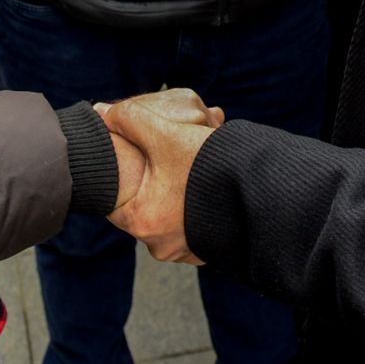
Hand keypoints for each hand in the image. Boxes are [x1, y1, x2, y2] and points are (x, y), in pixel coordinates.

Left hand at [99, 92, 219, 263]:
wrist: (264, 190)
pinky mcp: (206, 249)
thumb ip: (131, 119)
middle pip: (146, 204)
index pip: (118, 194)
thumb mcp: (168, 134)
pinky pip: (191, 224)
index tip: (138, 154)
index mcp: (143, 221)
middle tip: (169, 158)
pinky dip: (194, 205)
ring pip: (170, 213)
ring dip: (177, 191)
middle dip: (155, 178)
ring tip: (191, 169)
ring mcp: (185, 251)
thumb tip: (100, 111)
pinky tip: (205, 185)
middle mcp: (161, 245)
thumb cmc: (211, 162)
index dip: (126, 168)